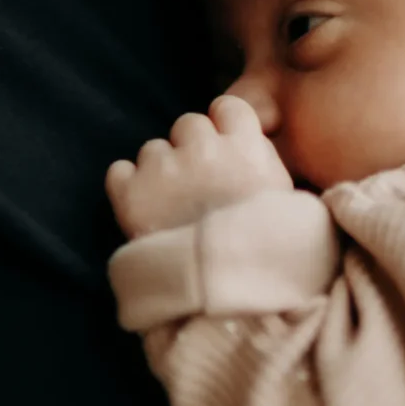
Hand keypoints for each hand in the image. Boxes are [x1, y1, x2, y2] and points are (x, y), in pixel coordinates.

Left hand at [106, 92, 292, 238]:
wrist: (224, 298)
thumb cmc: (265, 256)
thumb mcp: (284, 203)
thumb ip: (263, 164)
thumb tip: (248, 144)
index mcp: (246, 148)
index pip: (228, 107)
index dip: (224, 125)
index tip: (223, 148)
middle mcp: (204, 149)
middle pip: (188, 124)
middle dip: (190, 148)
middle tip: (197, 186)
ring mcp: (165, 170)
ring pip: (153, 149)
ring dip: (160, 171)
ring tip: (173, 208)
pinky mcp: (130, 194)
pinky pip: (119, 171)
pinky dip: (128, 187)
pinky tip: (144, 209)